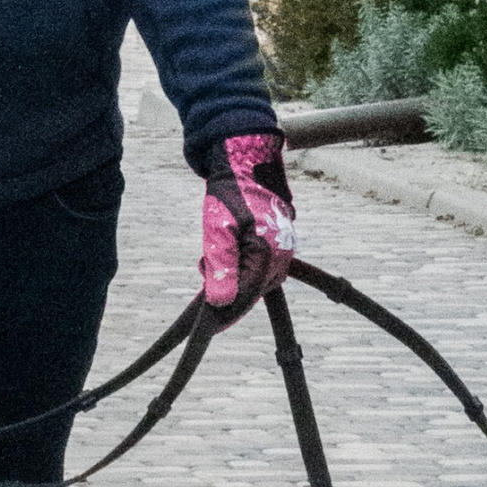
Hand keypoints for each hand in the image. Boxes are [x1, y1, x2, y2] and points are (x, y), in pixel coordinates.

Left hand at [202, 130, 295, 315]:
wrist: (245, 160)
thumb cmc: (229, 193)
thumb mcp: (217, 231)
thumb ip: (220, 267)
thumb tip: (219, 303)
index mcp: (268, 254)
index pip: (246, 296)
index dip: (226, 312)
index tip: (207, 327)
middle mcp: (281, 255)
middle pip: (253, 290)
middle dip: (228, 291)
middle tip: (203, 277)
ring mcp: (283, 248)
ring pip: (256, 279)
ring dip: (233, 277)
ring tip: (208, 259)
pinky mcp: (279, 241)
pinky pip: (260, 265)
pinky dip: (241, 266)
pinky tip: (224, 253)